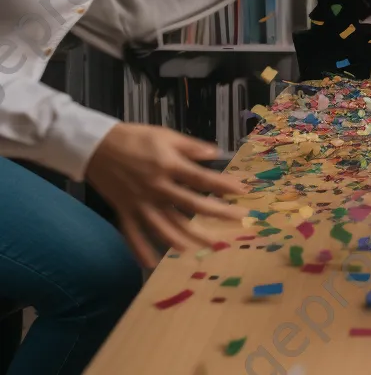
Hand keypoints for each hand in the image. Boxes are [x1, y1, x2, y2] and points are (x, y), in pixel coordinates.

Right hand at [86, 124, 246, 268]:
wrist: (98, 146)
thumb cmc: (136, 138)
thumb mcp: (167, 136)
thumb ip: (191, 147)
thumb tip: (216, 152)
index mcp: (169, 166)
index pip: (202, 179)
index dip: (224, 185)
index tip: (243, 191)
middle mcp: (157, 188)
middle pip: (191, 205)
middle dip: (218, 213)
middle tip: (239, 221)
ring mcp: (140, 203)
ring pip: (167, 226)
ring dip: (188, 238)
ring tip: (209, 246)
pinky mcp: (124, 211)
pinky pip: (133, 235)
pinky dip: (141, 251)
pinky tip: (152, 264)